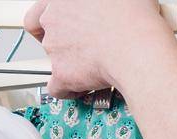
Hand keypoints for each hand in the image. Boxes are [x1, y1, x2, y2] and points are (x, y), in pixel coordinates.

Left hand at [24, 0, 169, 98]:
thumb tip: (112, 8)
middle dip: (65, 44)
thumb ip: (105, 3)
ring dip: (70, 65)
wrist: (136, 48)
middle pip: (48, 36)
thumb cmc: (131, 20)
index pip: (40, 11)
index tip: (60, 28)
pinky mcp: (61, 74)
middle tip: (85, 48)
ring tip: (92, 68)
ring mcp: (54, 47)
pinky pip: (58, 88)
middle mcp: (52, 19)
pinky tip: (83, 88)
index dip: (50, 22)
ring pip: (54, 61)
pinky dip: (69, 90)